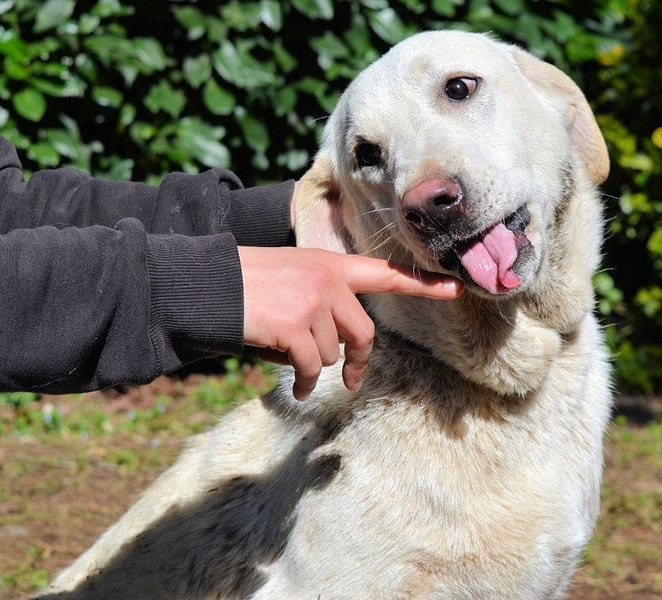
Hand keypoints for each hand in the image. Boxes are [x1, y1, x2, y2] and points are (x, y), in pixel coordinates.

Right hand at [238, 246, 461, 399]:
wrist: (206, 285)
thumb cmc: (246, 285)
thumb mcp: (291, 277)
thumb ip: (322, 300)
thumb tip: (337, 350)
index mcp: (330, 264)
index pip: (384, 274)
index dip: (421, 284)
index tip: (455, 288)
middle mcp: (327, 279)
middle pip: (362, 333)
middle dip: (357, 362)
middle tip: (351, 381)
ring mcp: (312, 302)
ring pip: (330, 354)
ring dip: (310, 362)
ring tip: (283, 352)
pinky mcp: (295, 327)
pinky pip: (309, 368)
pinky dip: (301, 382)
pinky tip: (295, 388)